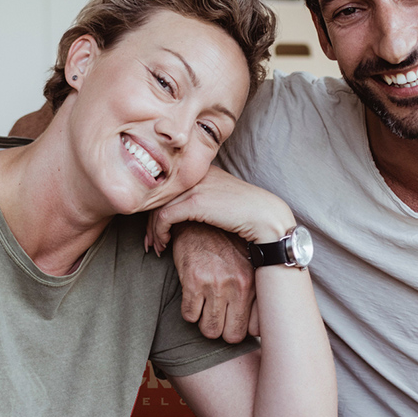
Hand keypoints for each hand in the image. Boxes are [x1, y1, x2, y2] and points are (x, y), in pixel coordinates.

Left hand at [150, 165, 294, 252]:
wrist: (267, 218)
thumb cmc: (249, 215)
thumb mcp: (223, 201)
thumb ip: (206, 200)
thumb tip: (187, 214)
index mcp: (204, 171)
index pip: (171, 187)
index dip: (159, 207)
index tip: (157, 229)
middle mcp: (197, 174)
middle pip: (160, 195)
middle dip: (151, 220)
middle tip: (150, 241)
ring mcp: (195, 186)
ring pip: (158, 206)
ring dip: (154, 230)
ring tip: (156, 246)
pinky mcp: (195, 202)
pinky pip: (164, 216)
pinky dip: (160, 231)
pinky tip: (165, 243)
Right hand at [167, 221, 258, 341]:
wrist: (200, 221)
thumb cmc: (224, 245)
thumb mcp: (247, 264)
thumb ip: (254, 290)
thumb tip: (258, 325)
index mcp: (253, 282)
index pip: (255, 329)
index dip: (242, 327)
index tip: (236, 320)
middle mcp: (238, 285)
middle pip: (232, 336)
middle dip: (224, 330)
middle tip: (218, 316)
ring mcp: (216, 284)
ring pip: (210, 330)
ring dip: (205, 322)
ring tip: (205, 306)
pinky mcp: (193, 281)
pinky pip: (189, 316)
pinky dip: (189, 311)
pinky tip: (193, 296)